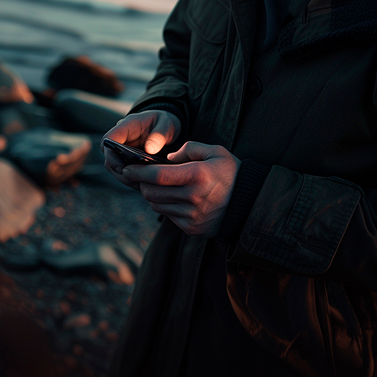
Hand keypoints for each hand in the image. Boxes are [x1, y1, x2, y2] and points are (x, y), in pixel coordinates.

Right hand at [102, 110, 180, 189]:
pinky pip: (125, 173)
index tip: (122, 167)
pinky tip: (145, 185)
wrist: (167, 127)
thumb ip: (159, 135)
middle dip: (119, 171)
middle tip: (136, 181)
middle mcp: (121, 139)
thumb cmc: (166, 122)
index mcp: (127, 126)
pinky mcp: (128, 161)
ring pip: (115, 168)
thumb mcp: (167, 124)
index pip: (109, 139)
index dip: (111, 154)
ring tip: (142, 185)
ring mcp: (123, 151)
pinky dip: (133, 180)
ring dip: (126, 178)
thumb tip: (149, 150)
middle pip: (109, 158)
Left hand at [122, 142, 239, 235]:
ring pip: (157, 205)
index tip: (128, 168)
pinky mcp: (192, 227)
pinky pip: (168, 216)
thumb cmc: (231, 173)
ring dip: (152, 195)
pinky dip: (165, 206)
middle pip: (152, 192)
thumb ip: (190, 149)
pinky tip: (172, 198)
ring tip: (157, 186)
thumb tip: (167, 159)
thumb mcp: (215, 152)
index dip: (138, 172)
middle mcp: (193, 197)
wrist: (249, 204)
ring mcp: (192, 215)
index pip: (157, 175)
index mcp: (197, 176)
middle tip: (139, 176)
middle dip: (142, 184)